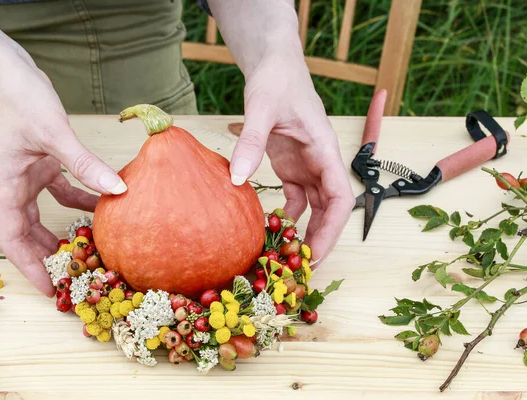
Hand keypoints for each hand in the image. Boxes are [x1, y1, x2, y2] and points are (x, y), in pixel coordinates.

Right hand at [0, 51, 126, 295]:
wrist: (10, 72)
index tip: (49, 288)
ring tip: (86, 250)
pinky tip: (102, 205)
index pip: (12, 239)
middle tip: (74, 276)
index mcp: (8, 187)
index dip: (29, 268)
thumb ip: (85, 165)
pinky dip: (80, 200)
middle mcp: (16, 187)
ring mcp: (29, 177)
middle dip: (47, 257)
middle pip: (28, 234)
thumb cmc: (21, 100)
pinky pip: (62, 190)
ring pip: (44, 215)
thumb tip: (118, 190)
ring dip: (62, 232)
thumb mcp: (55, 135)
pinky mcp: (43, 164)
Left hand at [229, 53, 354, 264]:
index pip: (340, 196)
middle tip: (300, 266)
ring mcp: (307, 166)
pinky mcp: (292, 166)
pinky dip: (287, 216)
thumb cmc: (276, 80)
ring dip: (305, 231)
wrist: (274, 66)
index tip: (316, 253)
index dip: (333, 229)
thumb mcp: (262, 107)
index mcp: (325, 149)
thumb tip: (238, 178)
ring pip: (315, 207)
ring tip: (288, 255)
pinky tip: (272, 230)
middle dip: (320, 238)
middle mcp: (321, 162)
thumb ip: (252, 141)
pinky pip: (295, 198)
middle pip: (330, 209)